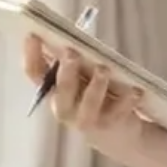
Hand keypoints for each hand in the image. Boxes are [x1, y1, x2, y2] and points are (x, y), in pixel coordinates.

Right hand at [19, 36, 147, 147]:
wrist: (115, 134)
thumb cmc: (93, 95)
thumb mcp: (79, 77)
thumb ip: (70, 60)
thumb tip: (65, 32)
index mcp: (52, 91)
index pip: (35, 73)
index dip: (31, 54)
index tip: (33, 35)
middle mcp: (64, 108)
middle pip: (62, 89)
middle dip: (66, 71)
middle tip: (71, 52)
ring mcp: (86, 120)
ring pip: (88, 104)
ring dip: (96, 85)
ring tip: (103, 69)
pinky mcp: (109, 126)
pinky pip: (118, 112)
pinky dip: (127, 100)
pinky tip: (134, 90)